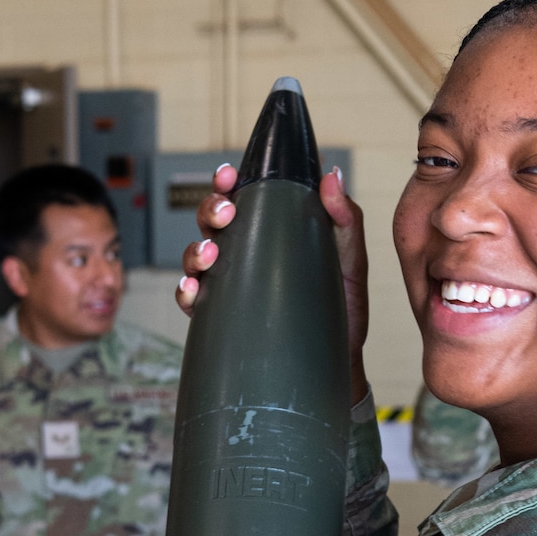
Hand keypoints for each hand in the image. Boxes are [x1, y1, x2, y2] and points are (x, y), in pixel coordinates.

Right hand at [179, 164, 369, 402]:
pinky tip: (195, 290)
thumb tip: (332, 177)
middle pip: (212, 221)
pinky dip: (186, 291)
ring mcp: (230, 284)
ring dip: (196, 249)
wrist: (337, 360)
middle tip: (227, 214)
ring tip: (211, 255)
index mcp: (272, 231)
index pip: (243, 197)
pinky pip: (192, 300)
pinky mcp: (222, 316)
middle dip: (211, 210)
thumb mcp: (350, 260)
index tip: (228, 175)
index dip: (228, 182)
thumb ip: (345, 218)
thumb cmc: (342, 308)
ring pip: (196, 255)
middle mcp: (245, 254)